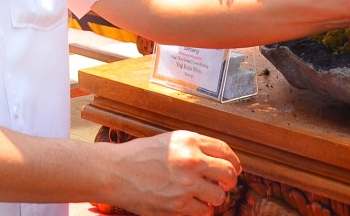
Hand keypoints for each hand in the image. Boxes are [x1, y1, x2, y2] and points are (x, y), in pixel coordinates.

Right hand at [107, 130, 240, 215]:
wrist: (115, 172)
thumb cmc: (138, 156)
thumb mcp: (168, 141)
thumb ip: (192, 148)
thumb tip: (217, 161)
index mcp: (188, 140)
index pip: (224, 150)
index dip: (233, 161)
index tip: (234, 168)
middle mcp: (191, 160)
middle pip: (228, 173)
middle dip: (229, 181)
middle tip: (223, 185)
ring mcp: (187, 184)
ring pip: (219, 196)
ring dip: (214, 198)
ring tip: (202, 196)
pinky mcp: (180, 205)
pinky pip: (204, 212)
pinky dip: (200, 210)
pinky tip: (190, 204)